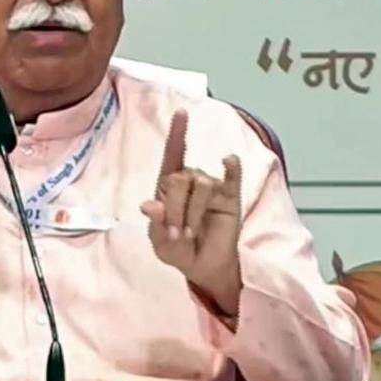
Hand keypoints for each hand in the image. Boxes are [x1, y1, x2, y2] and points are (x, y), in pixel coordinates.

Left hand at [140, 109, 243, 314]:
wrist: (205, 267)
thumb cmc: (179, 250)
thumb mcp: (161, 243)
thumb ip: (156, 224)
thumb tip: (148, 205)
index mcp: (168, 187)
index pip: (172, 155)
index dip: (177, 134)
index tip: (182, 113)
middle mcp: (190, 180)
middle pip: (180, 178)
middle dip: (175, 208)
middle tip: (176, 232)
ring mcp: (211, 187)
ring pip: (201, 186)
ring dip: (193, 212)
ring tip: (191, 232)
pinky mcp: (230, 197)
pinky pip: (231, 178)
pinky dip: (231, 168)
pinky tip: (229, 160)